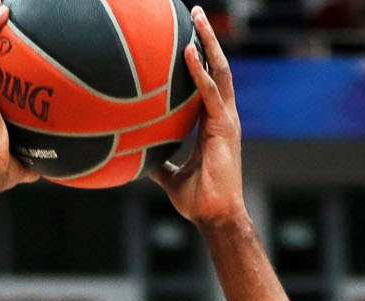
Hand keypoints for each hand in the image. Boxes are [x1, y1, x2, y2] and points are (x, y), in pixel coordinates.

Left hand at [152, 8, 246, 227]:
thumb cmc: (198, 200)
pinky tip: (189, 52)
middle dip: (208, 40)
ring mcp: (226, 120)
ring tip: (197, 19)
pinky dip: (200, 71)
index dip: (201, 60)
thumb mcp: (171, 177)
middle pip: (218, 68)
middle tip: (196, 14)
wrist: (215, 216)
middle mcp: (223, 116)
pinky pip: (210, 92)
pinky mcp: (224, 127)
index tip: (188, 38)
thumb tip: (138, 156)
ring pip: (220, 71)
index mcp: (213, 124)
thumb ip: (159, 162)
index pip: (208, 83)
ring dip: (208, 43)